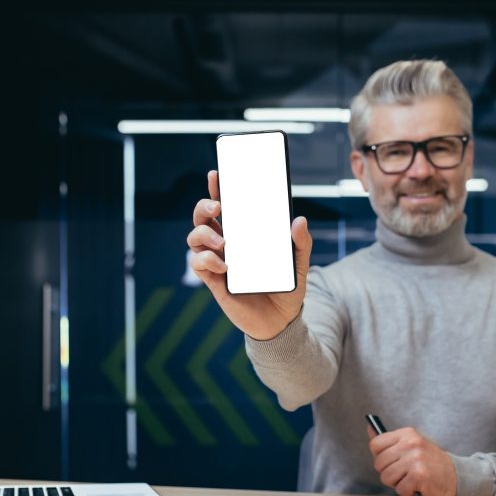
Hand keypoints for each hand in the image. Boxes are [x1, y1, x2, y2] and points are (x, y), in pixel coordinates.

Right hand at [187, 170, 312, 340]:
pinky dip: (205, 260)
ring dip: (204, 233)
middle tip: (218, 207)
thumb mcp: (299, 263)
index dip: (218, 188)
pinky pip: (197, 263)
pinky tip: (223, 265)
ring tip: (224, 244)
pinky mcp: (213, 280)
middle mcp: (227, 242)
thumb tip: (299, 220)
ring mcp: (217, 260)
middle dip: (204, 206)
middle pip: (203, 216)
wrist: (281, 321)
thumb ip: (301, 243)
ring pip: (194, 236)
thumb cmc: (287, 287)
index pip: (227, 205)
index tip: (217, 174)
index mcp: (244, 233)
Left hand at [367, 426, 456, 495]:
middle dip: (389, 472)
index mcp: (407, 434)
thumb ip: (391, 440)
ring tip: (411, 478)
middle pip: (379, 463)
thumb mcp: (412, 445)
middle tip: (405, 472)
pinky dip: (408, 491)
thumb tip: (370, 430)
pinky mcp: (419, 475)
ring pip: (386, 478)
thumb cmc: (430, 462)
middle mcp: (411, 444)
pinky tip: (418, 485)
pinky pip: (399, 489)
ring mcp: (415, 459)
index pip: (375, 444)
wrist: (455, 476)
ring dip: (398, 483)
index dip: (379, 456)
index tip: (390, 460)